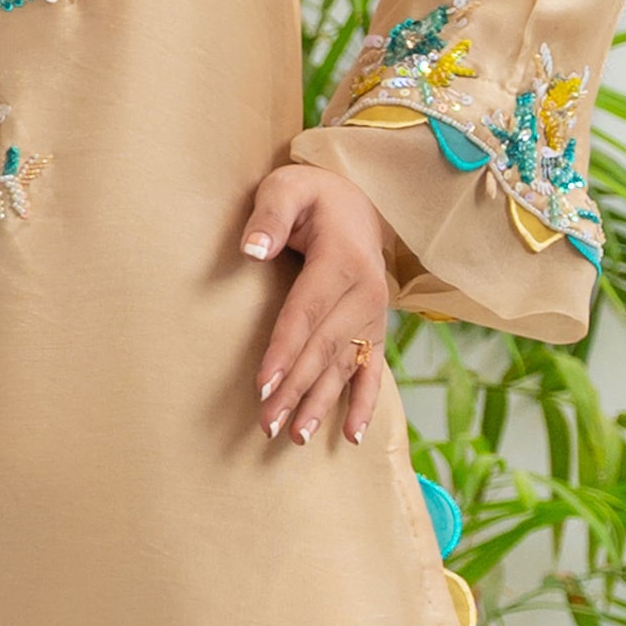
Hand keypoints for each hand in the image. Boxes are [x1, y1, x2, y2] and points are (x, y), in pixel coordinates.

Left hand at [237, 158, 393, 445]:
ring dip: (322, 403)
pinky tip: (352, 435)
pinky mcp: (374, 330)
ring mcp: (374, 316)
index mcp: (342, 260)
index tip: (263, 384)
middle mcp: (365, 293)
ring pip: (345, 366)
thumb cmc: (310, 196)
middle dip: (296, 388)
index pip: (307, 313)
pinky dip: (365, 404)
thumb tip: (251, 251)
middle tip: (267, 424)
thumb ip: (269, 216)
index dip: (285, 350)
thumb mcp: (286, 188)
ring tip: (298, 436)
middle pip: (324, 348)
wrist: (357, 203)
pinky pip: (373, 371)